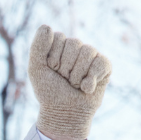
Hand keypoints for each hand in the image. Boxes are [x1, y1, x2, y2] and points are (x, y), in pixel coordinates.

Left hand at [28, 24, 111, 139]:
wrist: (63, 113)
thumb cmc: (49, 92)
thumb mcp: (36, 70)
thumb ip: (37, 48)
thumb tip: (46, 26)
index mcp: (59, 46)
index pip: (58, 37)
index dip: (52, 58)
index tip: (51, 71)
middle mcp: (76, 47)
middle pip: (74, 44)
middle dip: (65, 67)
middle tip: (63, 80)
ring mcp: (91, 55)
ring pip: (87, 52)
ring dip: (76, 76)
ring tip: (74, 84)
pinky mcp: (104, 66)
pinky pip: (100, 63)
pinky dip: (90, 80)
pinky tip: (86, 88)